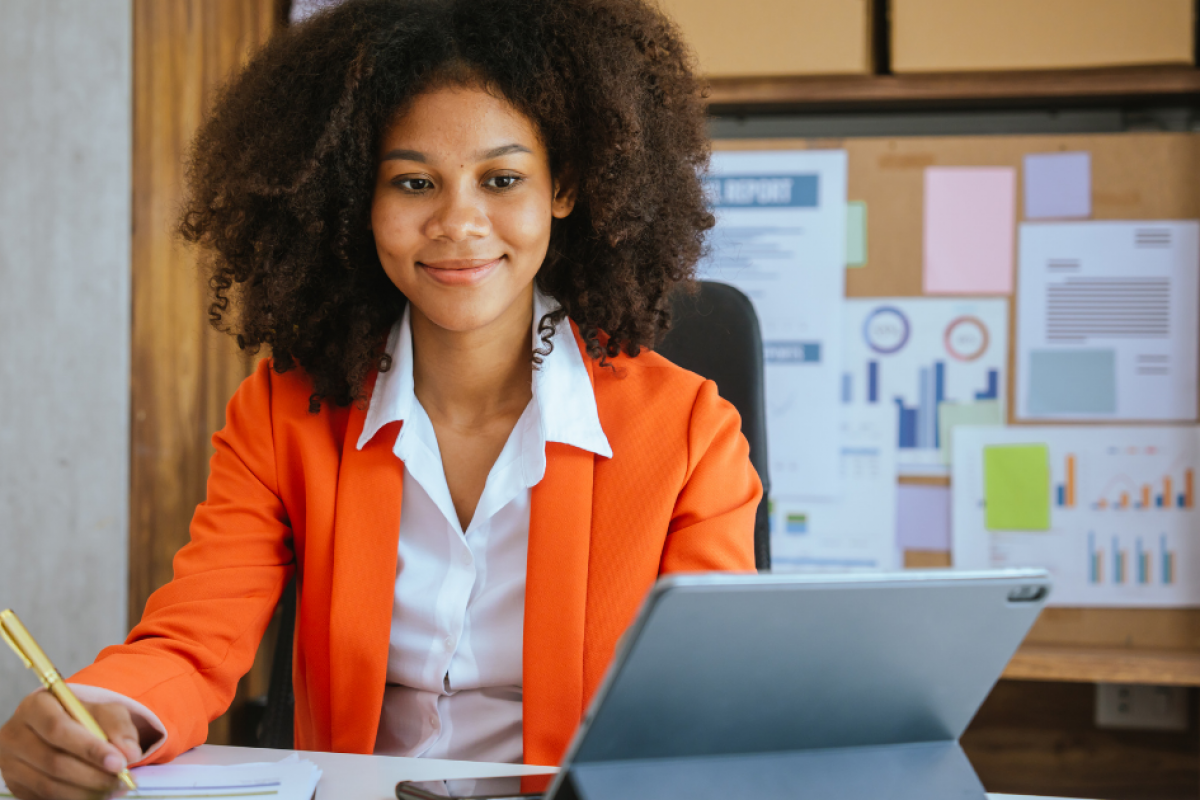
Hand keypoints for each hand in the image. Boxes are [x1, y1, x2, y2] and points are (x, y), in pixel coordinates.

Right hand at [0, 691, 140, 799]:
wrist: (63, 731)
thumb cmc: (84, 718)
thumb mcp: (104, 712)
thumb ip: (118, 728)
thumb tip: (130, 753)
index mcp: (35, 706)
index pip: (58, 729)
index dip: (90, 748)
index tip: (119, 763)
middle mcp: (16, 734)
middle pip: (54, 761)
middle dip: (94, 775)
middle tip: (123, 780)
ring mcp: (11, 763)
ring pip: (49, 785)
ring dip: (87, 791)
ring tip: (115, 789)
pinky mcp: (16, 785)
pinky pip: (46, 797)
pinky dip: (76, 798)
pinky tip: (98, 795)